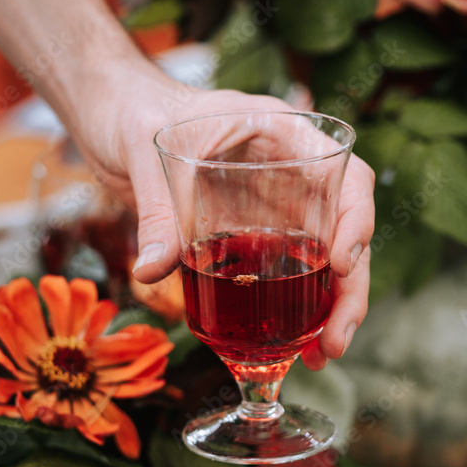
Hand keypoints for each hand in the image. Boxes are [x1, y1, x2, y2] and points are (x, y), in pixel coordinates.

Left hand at [65, 53, 374, 366]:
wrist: (112, 115)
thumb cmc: (135, 110)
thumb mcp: (145, 151)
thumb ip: (155, 207)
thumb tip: (153, 269)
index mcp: (283, 136)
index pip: (345, 176)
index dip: (355, 222)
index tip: (338, 265)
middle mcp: (292, 174)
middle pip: (345, 232)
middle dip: (350, 290)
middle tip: (336, 341)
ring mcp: (276, 206)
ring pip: (324, 259)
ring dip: (330, 308)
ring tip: (322, 356)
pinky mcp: (253, 234)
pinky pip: (286, 271)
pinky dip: (294, 308)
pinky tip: (294, 345)